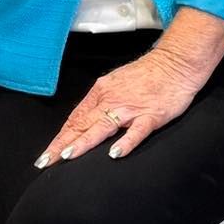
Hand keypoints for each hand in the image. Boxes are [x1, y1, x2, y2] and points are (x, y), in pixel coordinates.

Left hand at [36, 46, 208, 166]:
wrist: (177, 61)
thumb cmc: (148, 74)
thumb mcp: (118, 84)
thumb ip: (102, 104)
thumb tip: (84, 124)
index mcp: (102, 91)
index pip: (76, 118)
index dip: (59, 138)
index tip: (46, 156)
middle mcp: (112, 99)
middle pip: (83, 124)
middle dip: (63, 145)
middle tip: (46, 162)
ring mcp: (132, 107)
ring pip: (103, 126)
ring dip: (84, 142)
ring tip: (68, 156)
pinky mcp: (152, 115)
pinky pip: (137, 131)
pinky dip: (125, 142)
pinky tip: (115, 154)